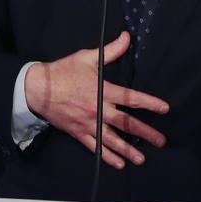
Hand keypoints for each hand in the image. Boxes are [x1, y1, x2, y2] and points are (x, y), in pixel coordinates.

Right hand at [24, 31, 168, 169]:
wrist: (36, 88)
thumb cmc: (63, 71)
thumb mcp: (87, 57)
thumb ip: (110, 51)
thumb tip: (127, 38)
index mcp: (102, 90)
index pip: (131, 98)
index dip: (149, 103)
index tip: (164, 109)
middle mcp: (98, 110)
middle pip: (126, 123)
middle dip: (145, 132)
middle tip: (161, 141)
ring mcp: (88, 124)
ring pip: (112, 140)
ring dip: (128, 150)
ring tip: (142, 158)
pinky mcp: (78, 132)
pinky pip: (95, 147)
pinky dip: (107, 157)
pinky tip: (119, 163)